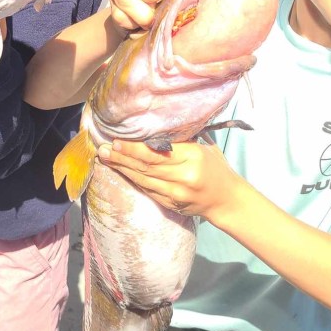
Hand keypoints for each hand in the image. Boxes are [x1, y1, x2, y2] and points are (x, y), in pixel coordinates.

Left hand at [97, 139, 240, 221]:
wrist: (227, 199)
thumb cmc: (216, 167)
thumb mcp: (204, 147)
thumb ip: (182, 139)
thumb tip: (156, 124)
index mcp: (193, 157)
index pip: (157, 153)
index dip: (134, 148)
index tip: (117, 141)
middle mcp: (184, 177)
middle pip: (146, 166)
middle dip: (122, 157)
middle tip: (103, 149)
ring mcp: (177, 194)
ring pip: (143, 180)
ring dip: (122, 169)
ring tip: (106, 159)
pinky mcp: (172, 205)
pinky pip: (148, 191)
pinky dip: (133, 180)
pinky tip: (121, 172)